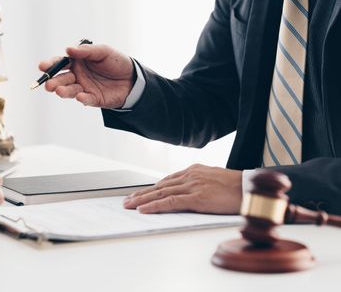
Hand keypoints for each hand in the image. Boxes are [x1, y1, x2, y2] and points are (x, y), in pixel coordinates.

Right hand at [39, 44, 134, 107]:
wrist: (133, 78)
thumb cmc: (116, 62)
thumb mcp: (103, 51)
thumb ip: (86, 51)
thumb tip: (68, 50)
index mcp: (77, 62)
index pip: (60, 63)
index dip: (50, 65)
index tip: (42, 66)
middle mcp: (77, 76)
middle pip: (61, 79)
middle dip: (53, 82)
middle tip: (48, 84)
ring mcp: (84, 88)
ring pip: (70, 91)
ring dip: (64, 91)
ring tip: (58, 91)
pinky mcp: (93, 99)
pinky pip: (85, 99)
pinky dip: (82, 98)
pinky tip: (80, 96)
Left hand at [123, 164, 242, 213]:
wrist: (253, 188)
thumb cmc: (238, 187)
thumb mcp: (215, 179)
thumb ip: (199, 183)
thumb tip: (189, 191)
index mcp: (194, 170)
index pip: (167, 180)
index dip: (152, 188)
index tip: (140, 194)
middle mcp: (190, 176)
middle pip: (160, 186)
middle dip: (142, 194)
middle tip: (127, 200)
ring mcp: (192, 186)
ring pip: (161, 193)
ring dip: (142, 200)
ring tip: (129, 205)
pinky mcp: (196, 197)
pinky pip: (170, 202)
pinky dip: (155, 206)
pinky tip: (143, 210)